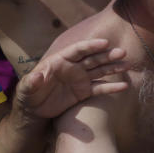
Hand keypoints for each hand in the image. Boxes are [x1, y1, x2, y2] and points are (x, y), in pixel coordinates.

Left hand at [15, 38, 129, 119]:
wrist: (34, 109)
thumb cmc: (29, 94)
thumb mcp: (26, 89)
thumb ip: (32, 82)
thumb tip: (36, 76)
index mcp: (61, 60)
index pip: (78, 50)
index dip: (91, 46)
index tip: (104, 43)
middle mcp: (74, 67)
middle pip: (93, 58)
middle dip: (107, 55)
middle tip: (122, 52)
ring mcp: (81, 79)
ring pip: (100, 70)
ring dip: (114, 67)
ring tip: (127, 65)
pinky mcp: (85, 91)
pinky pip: (100, 88)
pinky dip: (112, 88)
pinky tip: (124, 87)